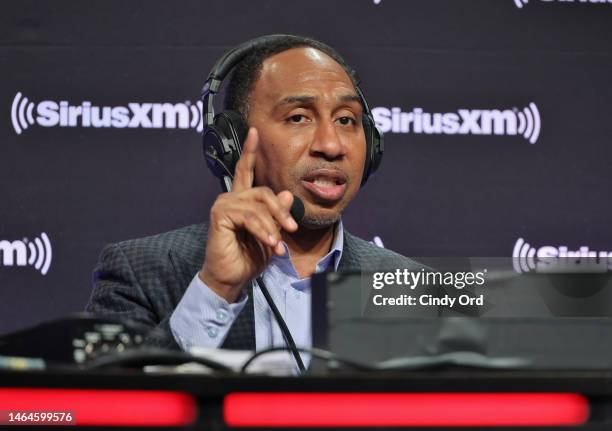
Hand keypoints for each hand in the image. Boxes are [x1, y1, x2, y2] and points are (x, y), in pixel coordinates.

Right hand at [199, 128, 297, 301]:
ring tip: (278, 244)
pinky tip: (270, 243)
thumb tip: (287, 195)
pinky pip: (249, 217)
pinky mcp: (220, 215)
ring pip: (258, 205)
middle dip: (280, 211)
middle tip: (292, 229)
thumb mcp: (271, 233)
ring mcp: (224, 205)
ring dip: (272, 226)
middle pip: (263, 192)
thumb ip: (278, 214)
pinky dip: (263, 230)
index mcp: (242, 200)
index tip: (255, 132)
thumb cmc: (250, 256)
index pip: (246, 171)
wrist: (233, 277)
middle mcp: (231, 198)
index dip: (250, 151)